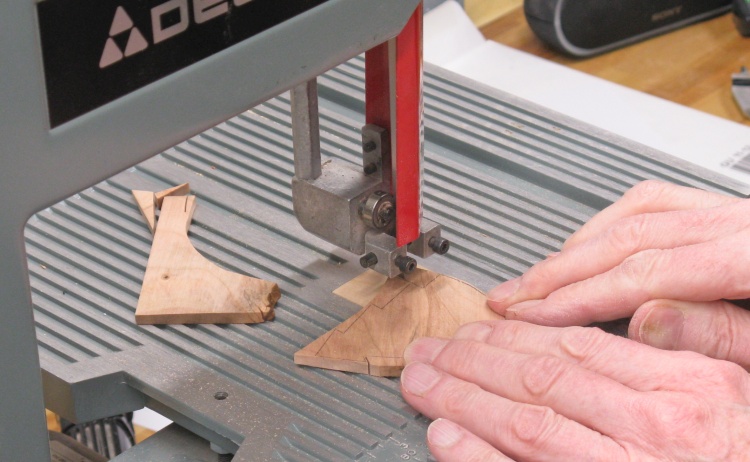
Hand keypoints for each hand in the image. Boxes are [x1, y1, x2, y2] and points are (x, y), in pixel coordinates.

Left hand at [400, 320, 749, 460]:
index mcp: (684, 388)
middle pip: (537, 381)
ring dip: (462, 399)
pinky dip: (481, 456)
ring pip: (525, 423)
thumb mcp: (747, 382)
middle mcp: (651, 427)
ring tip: (423, 383)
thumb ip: (704, 341)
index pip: (575, 349)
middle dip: (472, 362)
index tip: (477, 330)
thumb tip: (646, 311)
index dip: (514, 337)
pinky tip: (447, 438)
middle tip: (429, 352)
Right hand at [486, 180, 749, 367]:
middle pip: (628, 235)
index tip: (532, 315)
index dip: (579, 296)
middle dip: (559, 270)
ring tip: (536, 276)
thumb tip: (646, 321)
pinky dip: (609, 223)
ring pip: (635, 212)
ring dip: (578, 246)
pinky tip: (586, 245)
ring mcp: (734, 212)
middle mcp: (741, 221)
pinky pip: (657, 201)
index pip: (645, 271)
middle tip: (511, 296)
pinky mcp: (731, 215)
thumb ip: (721, 333)